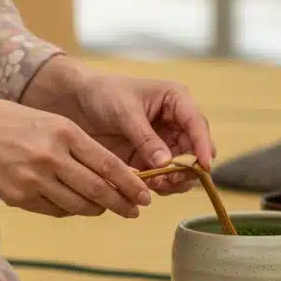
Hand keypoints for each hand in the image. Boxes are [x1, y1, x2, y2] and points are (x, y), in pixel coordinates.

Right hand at [0, 96, 152, 218]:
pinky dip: (69, 210)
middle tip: (134, 211)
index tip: (146, 195)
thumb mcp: (48, 120)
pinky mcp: (18, 197)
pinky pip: (54, 210)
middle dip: (121, 204)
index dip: (131, 184)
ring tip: (106, 209)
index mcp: (63, 132)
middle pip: (97, 190)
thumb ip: (77, 144)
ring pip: (78, 205)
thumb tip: (107, 174)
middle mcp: (51, 157)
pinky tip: (75, 206)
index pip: (108, 165)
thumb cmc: (8, 119)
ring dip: (96, 210)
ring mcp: (33, 180)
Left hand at [22, 57, 215, 195]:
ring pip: (182, 168)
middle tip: (171, 179)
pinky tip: (146, 186)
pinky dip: (159, 185)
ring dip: (174, 180)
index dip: (203, 145)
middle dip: (187, 168)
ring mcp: (163, 143)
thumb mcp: (125, 111)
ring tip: (156, 183)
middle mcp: (175, 123)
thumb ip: (146, 138)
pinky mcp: (149, 160)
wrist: (76, 103)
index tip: (204, 165)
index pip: (197, 124)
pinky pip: (163, 177)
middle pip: (194, 151)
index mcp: (176, 100)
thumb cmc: (102, 94)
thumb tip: (167, 163)